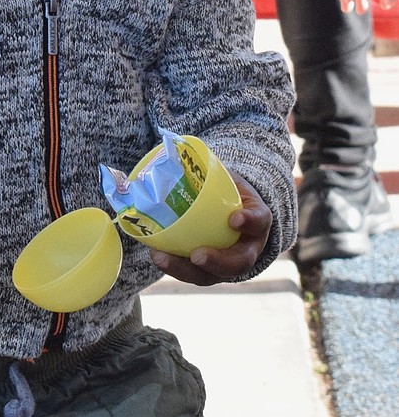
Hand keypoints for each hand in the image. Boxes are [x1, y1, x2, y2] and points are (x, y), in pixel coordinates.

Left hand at [147, 174, 271, 286]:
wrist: (233, 209)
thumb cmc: (227, 191)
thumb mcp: (225, 176)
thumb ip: (206, 165)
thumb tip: (170, 140)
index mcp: (257, 219)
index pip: (260, 220)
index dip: (250, 221)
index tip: (234, 218)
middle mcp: (248, 246)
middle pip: (240, 261)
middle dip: (219, 261)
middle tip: (197, 255)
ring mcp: (229, 262)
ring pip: (213, 276)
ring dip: (186, 270)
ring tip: (162, 258)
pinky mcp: (210, 271)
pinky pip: (194, 274)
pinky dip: (174, 267)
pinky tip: (156, 255)